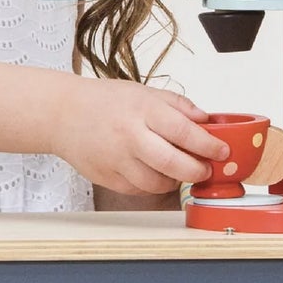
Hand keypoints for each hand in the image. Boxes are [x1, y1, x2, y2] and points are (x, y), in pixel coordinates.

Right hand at [55, 78, 229, 195]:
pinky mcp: (107, 177)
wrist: (61, 113)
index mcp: (142, 111)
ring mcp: (117, 160)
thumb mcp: (142, 92)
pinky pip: (139, 190)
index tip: (221, 151)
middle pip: (175, 165)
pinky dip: (151, 184)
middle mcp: (130, 136)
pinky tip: (150, 171)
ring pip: (159, 183)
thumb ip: (177, 105)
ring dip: (175, 180)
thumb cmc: (101, 101)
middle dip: (198, 171)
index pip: (185, 132)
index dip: (209, 145)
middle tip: (204, 168)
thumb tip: (206, 120)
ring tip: (175, 169)